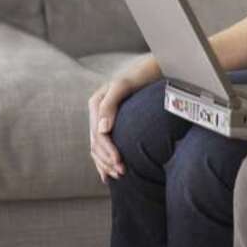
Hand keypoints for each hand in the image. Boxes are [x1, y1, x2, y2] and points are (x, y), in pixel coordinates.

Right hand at [87, 57, 160, 183]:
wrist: (150, 71)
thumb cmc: (139, 76)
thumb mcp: (124, 85)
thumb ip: (110, 104)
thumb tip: (101, 129)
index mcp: (96, 104)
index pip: (97, 135)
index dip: (107, 151)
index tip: (120, 162)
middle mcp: (96, 113)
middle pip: (96, 144)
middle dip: (107, 161)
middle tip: (123, 173)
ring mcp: (102, 120)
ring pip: (97, 149)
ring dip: (105, 164)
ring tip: (119, 175)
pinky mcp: (110, 125)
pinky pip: (102, 147)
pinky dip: (103, 162)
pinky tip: (107, 175)